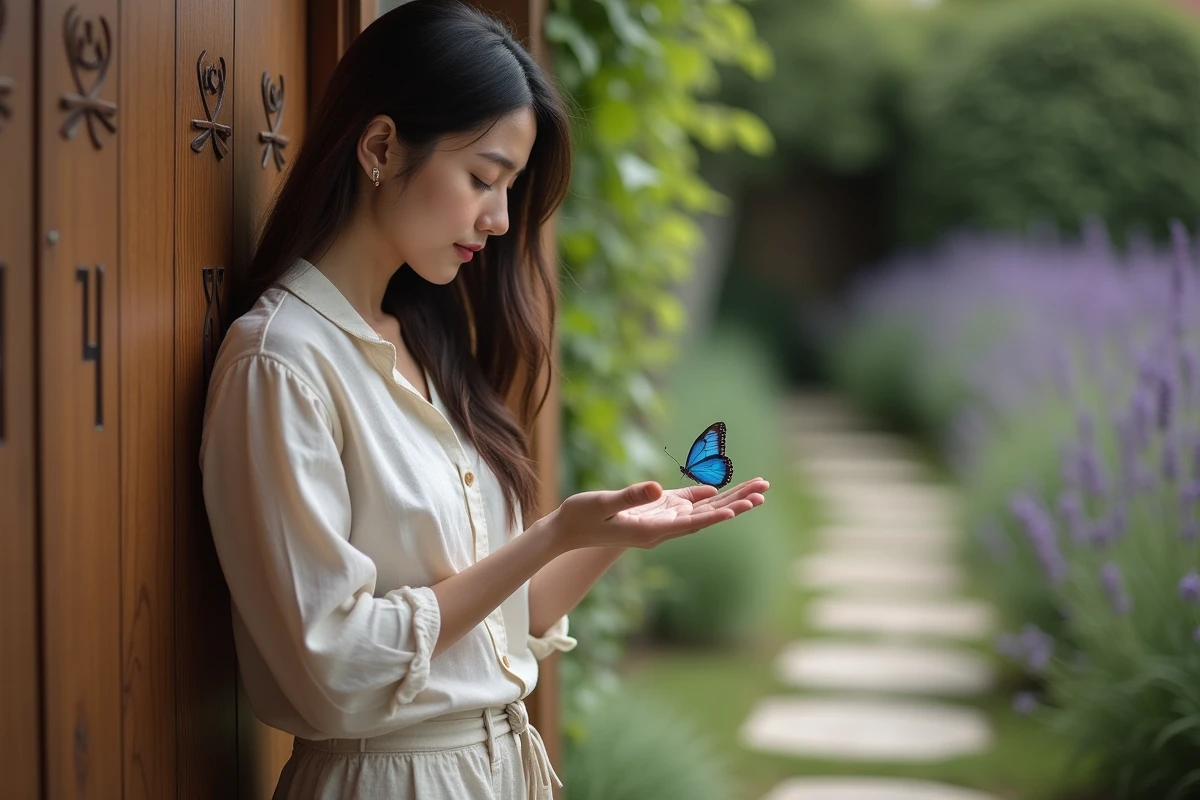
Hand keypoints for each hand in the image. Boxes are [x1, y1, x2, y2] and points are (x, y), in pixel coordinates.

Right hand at [542, 477, 769, 553]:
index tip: (739, 510)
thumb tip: (657, 488)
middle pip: (706, 516)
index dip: (715, 515)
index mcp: (650, 531)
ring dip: (728, 500)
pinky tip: (719, 490)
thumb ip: (630, 497)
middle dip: (735, 504)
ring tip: (756, 490)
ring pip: (701, 510)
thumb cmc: (580, 517)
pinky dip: (704, 496)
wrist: (567, 530)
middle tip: (763, 491)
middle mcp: (661, 529)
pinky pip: (684, 504)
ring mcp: (659, 521)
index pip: (690, 523)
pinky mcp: (653, 511)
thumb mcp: (603, 505)